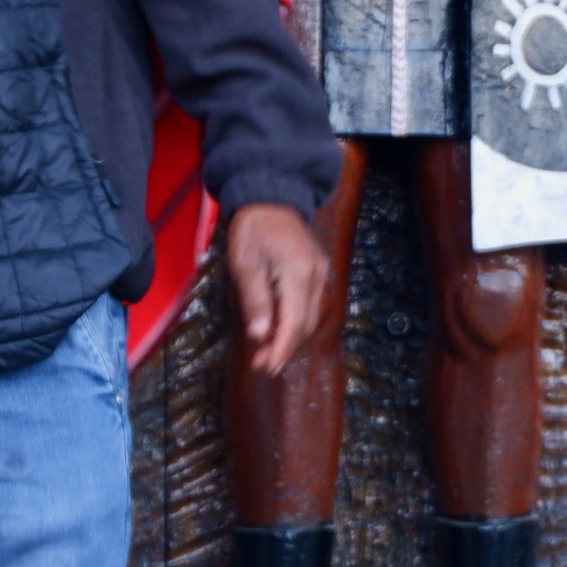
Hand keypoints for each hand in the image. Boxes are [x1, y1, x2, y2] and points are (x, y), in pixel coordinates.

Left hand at [227, 202, 329, 374]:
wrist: (272, 199)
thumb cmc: (253, 229)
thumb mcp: (244, 263)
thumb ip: (254, 299)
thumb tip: (260, 335)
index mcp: (298, 273)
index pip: (293, 323)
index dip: (281, 349)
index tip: (266, 367)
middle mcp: (317, 277)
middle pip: (305, 325)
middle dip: (284, 348)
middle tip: (261, 365)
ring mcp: (322, 276)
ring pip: (310, 319)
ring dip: (290, 339)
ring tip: (267, 352)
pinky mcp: (320, 275)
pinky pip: (311, 308)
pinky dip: (296, 324)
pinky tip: (279, 331)